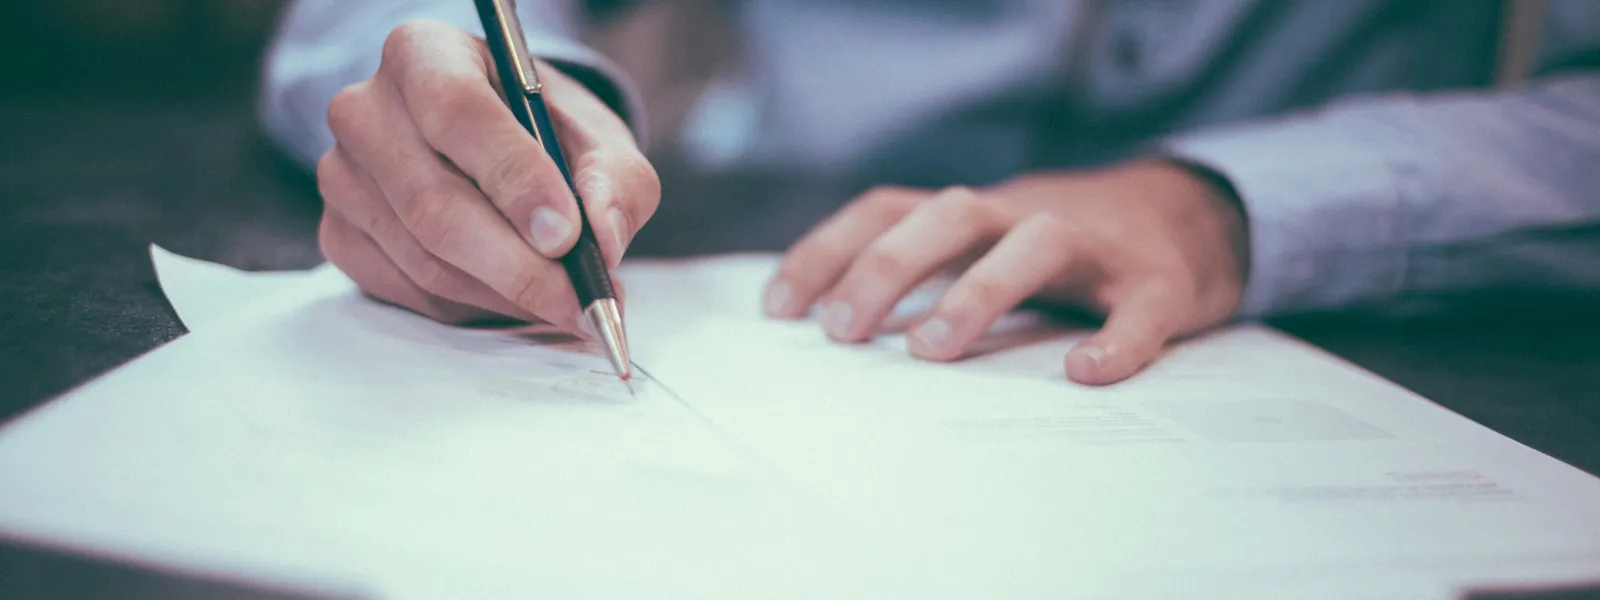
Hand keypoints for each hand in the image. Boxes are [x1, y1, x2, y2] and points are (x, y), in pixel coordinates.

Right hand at [317, 20, 658, 328]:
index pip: (457, 112)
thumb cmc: (546, 134)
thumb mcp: (598, 140)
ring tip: (564, 302)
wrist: (500, 151)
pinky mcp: (339, 233)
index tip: (566, 235)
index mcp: (424, 54)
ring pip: (424, 258)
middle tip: (580, 301)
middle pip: (434, 203)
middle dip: (519, 265)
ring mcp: (342, 175)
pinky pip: (408, 290)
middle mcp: (366, 109)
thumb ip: (614, 181)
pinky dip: (472, 307)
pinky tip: (513, 297)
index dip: (514, 179)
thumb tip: (603, 239)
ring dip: (504, 294)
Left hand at [765, 160, 1249, 384]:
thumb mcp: (985, 247)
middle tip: (842, 332)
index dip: (829, 250)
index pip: (888, 210)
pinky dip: (1116, 340)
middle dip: (887, 267)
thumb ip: (923, 275)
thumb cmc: (1061, 252)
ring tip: (931, 350)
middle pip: (949, 215)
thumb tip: (829, 335)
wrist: (1192, 219)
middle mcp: (1025, 216)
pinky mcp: (1160, 283)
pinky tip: (1087, 373)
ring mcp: (1096, 246)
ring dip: (978, 290)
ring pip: (1035, 243)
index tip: (778, 309)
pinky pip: (1139, 308)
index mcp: (975, 214)